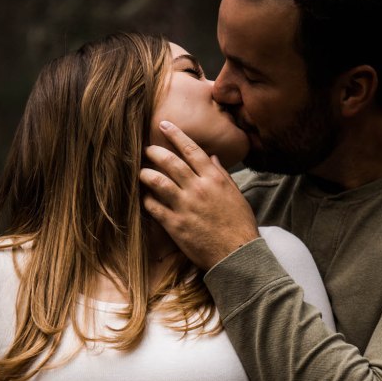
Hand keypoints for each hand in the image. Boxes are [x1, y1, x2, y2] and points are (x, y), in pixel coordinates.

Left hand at [140, 121, 257, 269]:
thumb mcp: (236, 196)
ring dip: (146, 174)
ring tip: (141, 172)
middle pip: (171, 162)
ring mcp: (185, 207)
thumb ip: (222, 175)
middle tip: (148, 149)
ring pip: (158, 182)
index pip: (191, 150)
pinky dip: (147, 200)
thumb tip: (212, 158)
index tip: (164, 125)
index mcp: (215, 179)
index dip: (175, 135)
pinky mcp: (176, 225)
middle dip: (155, 152)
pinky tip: (145, 197)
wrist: (237, 254)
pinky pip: (154, 207)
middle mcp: (198, 189)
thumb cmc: (240, 226)